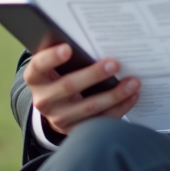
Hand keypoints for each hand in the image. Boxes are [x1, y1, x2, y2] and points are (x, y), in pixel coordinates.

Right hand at [24, 44, 139, 134]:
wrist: (57, 105)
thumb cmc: (61, 74)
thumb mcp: (57, 65)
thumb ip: (69, 54)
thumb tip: (97, 40)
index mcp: (36, 78)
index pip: (39, 66)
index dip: (52, 57)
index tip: (68, 48)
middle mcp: (44, 100)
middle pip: (68, 87)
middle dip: (93, 75)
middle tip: (114, 64)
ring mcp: (59, 118)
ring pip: (89, 107)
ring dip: (114, 95)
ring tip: (133, 82)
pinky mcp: (76, 130)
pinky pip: (101, 120)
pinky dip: (120, 107)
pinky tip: (132, 95)